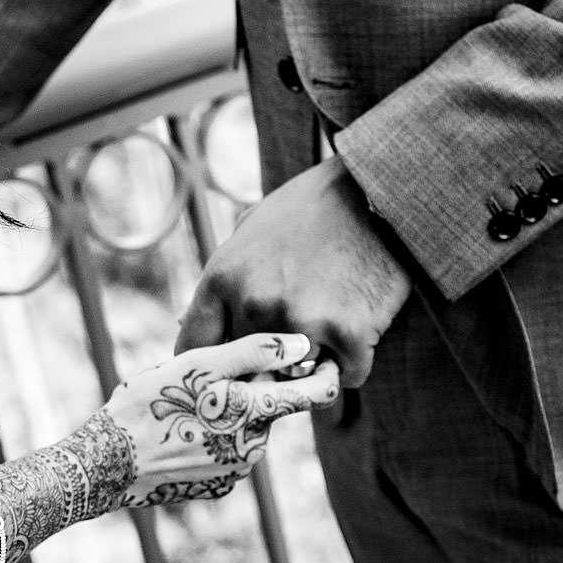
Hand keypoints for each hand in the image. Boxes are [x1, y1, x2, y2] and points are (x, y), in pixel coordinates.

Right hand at [102, 332, 340, 505]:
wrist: (107, 465)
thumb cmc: (150, 407)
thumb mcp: (199, 366)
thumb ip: (255, 351)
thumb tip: (302, 341)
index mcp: (258, 413)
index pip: (315, 392)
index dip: (324, 369)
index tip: (318, 354)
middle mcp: (256, 448)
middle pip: (271, 405)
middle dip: (250, 385)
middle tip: (205, 370)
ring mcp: (236, 471)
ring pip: (246, 427)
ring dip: (227, 410)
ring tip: (182, 401)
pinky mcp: (216, 486)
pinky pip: (226, 451)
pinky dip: (212, 435)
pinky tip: (178, 429)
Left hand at [175, 158, 409, 389]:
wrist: (377, 186)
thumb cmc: (312, 208)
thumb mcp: (250, 231)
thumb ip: (222, 283)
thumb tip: (185, 325)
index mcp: (224, 277)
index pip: (195, 348)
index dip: (212, 367)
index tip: (226, 374)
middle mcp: (255, 303)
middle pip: (251, 369)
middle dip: (268, 368)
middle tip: (290, 353)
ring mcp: (301, 320)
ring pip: (299, 376)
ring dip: (315, 365)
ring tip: (332, 328)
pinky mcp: (348, 333)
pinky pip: (347, 375)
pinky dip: (355, 362)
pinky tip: (362, 330)